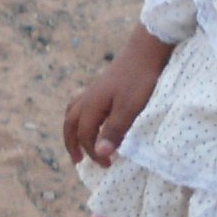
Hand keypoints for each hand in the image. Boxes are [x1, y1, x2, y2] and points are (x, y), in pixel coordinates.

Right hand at [63, 30, 169, 165]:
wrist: (146, 51)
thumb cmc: (139, 80)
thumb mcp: (130, 108)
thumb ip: (114, 130)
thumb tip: (100, 152)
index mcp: (91, 106)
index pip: (85, 136)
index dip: (93, 152)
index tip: (108, 165)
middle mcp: (86, 99)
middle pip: (70, 124)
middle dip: (72, 144)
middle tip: (78, 161)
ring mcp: (92, 91)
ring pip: (73, 113)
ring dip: (73, 130)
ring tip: (77, 143)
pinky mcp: (100, 87)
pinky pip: (80, 105)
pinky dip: (79, 117)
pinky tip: (90, 119)